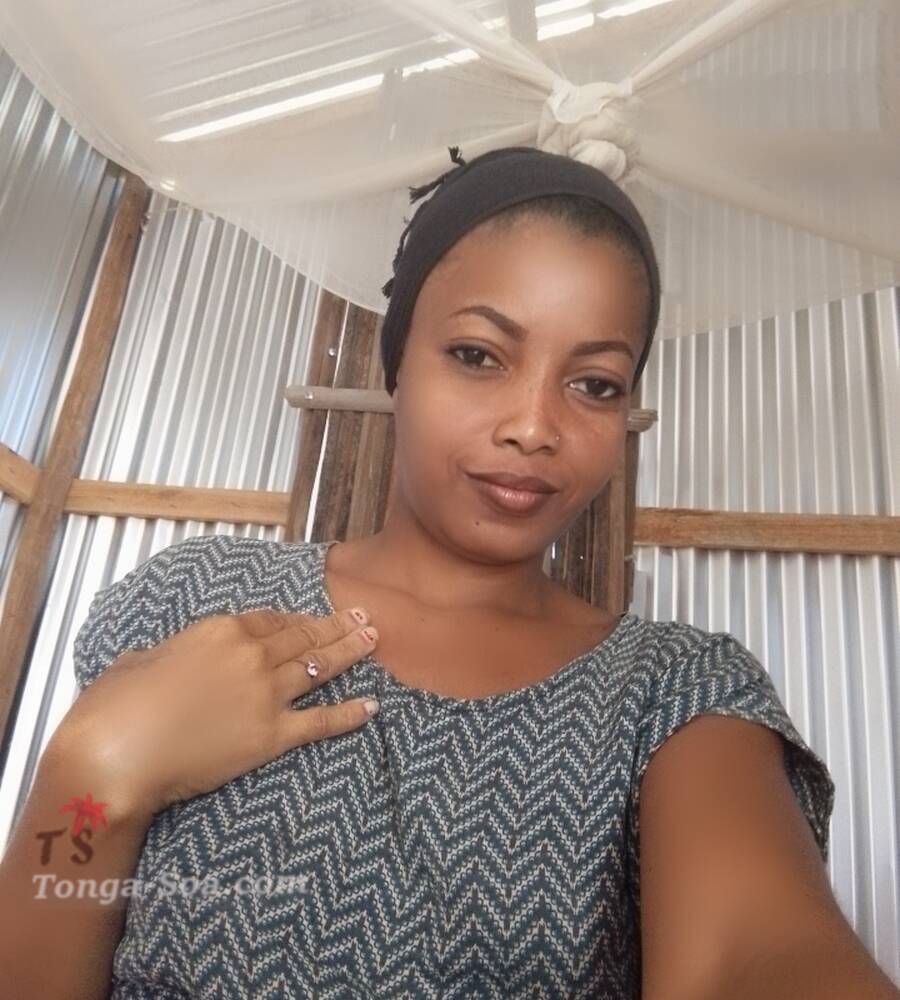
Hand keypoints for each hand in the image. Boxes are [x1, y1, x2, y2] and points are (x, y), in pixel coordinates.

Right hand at [53, 607, 379, 818]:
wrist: (117, 753)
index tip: (311, 617)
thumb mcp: (137, 660)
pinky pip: (322, 720)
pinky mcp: (273, 734)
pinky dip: (351, 713)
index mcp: (219, 629)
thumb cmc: (115, 707)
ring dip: (351, 652)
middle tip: (362, 618)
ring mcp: (266, 693)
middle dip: (335, 626)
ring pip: (320, 666)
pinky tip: (373, 706)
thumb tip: (166, 659)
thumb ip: (166, 654)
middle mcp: (251, 654)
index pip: (270, 619)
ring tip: (374, 640)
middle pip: (303, 635)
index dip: (295, 618)